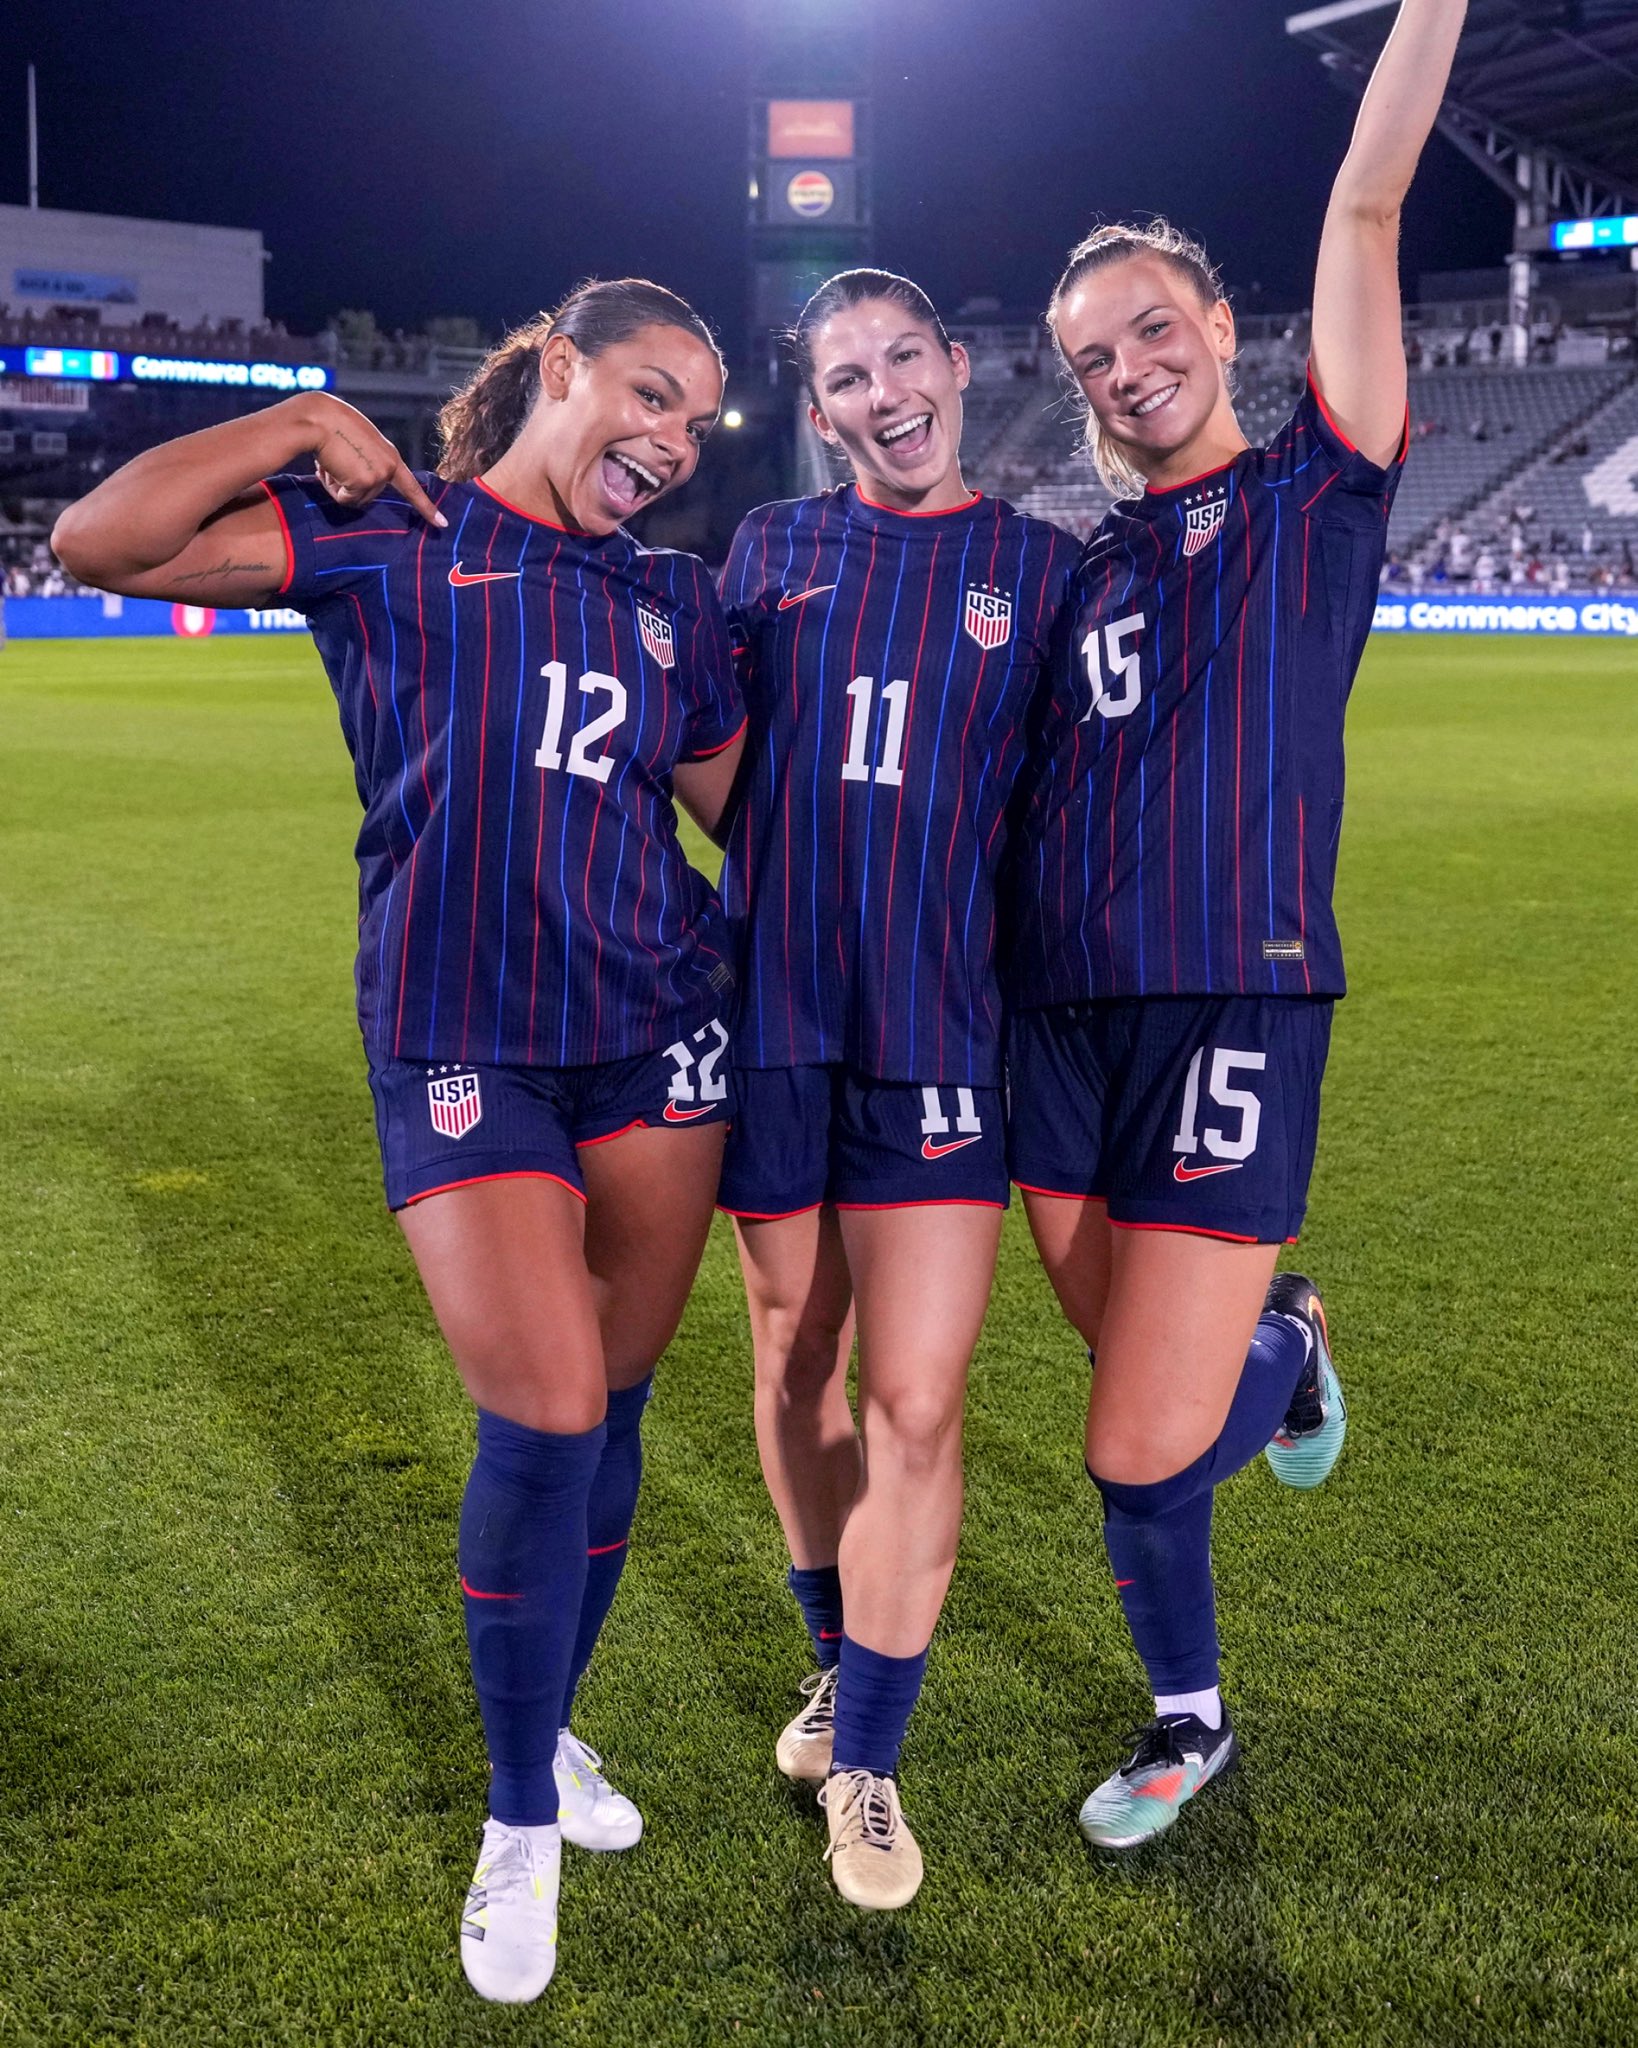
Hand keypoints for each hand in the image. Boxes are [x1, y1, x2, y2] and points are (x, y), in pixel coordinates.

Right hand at [300, 393, 447, 526]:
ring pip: (356, 499)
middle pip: (369, 495)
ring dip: (338, 484)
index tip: (443, 524)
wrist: (317, 419)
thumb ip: (368, 462)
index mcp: (390, 456)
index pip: (411, 486)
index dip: (426, 507)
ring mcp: (379, 476)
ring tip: (331, 460)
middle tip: (336, 460)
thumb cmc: (331, 425)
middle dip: (348, 484)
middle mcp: (389, 467)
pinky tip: (328, 466)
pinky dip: (332, 487)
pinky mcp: (364, 482)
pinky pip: (344, 499)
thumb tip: (357, 485)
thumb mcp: (360, 443)